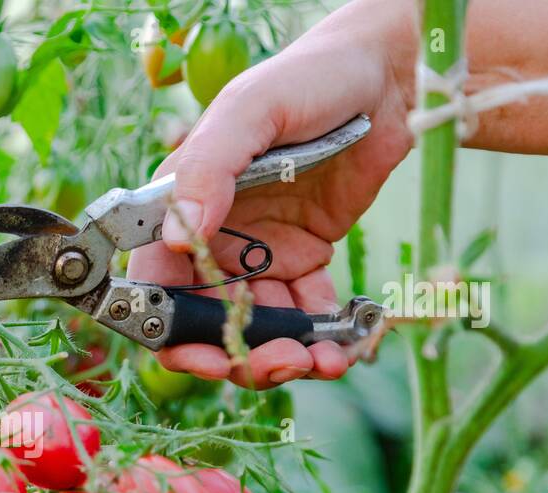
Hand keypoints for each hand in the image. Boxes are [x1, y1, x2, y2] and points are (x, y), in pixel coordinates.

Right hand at [129, 0, 416, 388]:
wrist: (388, 74)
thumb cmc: (308, 77)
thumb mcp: (252, 110)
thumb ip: (210, 169)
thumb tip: (180, 238)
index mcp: (183, 208)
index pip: (158, 285)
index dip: (173, 334)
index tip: (210, 359)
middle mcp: (213, 240)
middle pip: (207, 323)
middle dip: (241, 356)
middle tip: (284, 364)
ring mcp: (258, 255)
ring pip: (257, 328)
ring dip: (286, 355)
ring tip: (327, 361)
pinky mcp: (304, 260)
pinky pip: (306, 314)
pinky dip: (324, 339)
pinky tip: (347, 346)